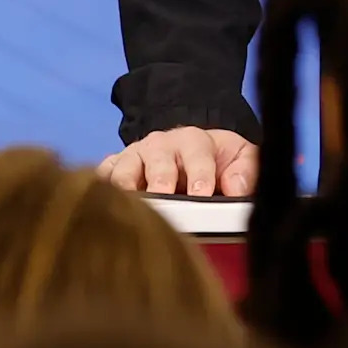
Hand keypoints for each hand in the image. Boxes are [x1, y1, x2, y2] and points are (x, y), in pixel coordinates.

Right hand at [98, 127, 258, 196]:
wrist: (185, 145)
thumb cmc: (214, 158)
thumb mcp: (238, 156)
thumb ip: (246, 169)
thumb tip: (237, 189)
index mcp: (194, 141)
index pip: (197, 156)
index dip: (200, 174)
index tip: (202, 192)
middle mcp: (161, 145)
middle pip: (158, 162)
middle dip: (160, 181)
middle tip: (164, 200)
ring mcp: (135, 156)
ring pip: (125, 169)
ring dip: (126, 187)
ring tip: (128, 205)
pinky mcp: (115, 166)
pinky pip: (103, 174)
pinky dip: (100, 186)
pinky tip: (102, 202)